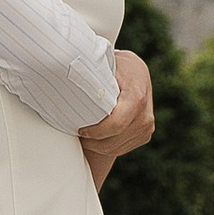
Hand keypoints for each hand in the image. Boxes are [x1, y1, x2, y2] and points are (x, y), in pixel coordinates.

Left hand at [77, 50, 154, 191]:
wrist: (136, 71)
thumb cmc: (116, 67)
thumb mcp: (106, 65)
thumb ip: (93, 77)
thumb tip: (66, 81)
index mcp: (137, 97)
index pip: (116, 125)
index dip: (95, 132)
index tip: (80, 129)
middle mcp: (145, 115)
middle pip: (113, 141)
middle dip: (92, 141)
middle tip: (77, 133)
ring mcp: (147, 127)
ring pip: (115, 148)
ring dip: (96, 146)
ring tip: (84, 134)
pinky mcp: (145, 135)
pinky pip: (121, 149)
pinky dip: (105, 146)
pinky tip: (96, 135)